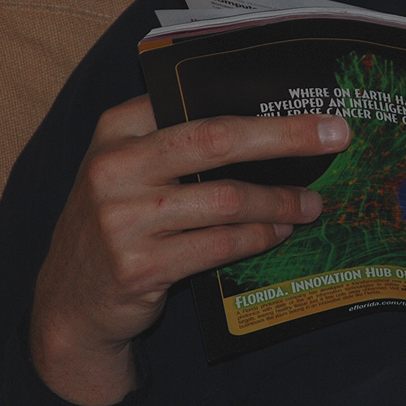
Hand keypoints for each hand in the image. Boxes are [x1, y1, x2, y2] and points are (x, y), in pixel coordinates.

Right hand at [29, 95, 348, 405]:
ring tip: (311, 204)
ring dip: (280, 201)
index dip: (258, 104)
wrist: (68, 304)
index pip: (193, 101)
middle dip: (286, 136)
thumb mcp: (128, 171)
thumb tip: (270, 123)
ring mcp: (122, 221)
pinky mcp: (138, 268)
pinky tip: (279, 233)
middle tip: (336, 136)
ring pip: (226, 199)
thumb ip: (177, 142)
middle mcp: (114, 169)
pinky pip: (218, 245)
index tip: (309, 106)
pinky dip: (258, 237)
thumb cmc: (117, 222)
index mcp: (116, 130)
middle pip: (217, 139)